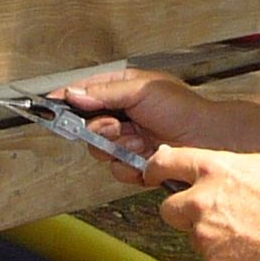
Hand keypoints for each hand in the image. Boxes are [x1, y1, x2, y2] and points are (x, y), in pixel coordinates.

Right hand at [53, 68, 215, 163]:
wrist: (209, 139)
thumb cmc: (185, 109)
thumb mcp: (141, 90)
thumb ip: (104, 92)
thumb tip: (74, 94)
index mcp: (121, 91)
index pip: (84, 93)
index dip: (67, 99)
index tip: (50, 103)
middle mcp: (123, 116)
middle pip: (87, 127)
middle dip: (101, 130)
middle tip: (117, 126)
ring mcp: (129, 141)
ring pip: (100, 151)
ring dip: (120, 148)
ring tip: (141, 141)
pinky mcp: (137, 164)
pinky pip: (118, 170)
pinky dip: (131, 166)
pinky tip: (147, 156)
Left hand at [147, 144, 259, 260]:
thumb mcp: (256, 164)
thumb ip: (221, 166)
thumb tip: (200, 168)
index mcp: (213, 170)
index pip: (164, 163)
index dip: (154, 169)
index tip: (152, 173)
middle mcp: (202, 200)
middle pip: (167, 208)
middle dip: (182, 211)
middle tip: (207, 213)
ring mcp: (206, 233)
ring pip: (193, 236)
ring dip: (209, 235)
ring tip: (244, 231)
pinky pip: (210, 258)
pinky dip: (225, 256)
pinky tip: (249, 248)